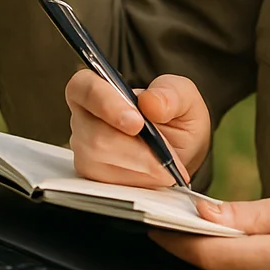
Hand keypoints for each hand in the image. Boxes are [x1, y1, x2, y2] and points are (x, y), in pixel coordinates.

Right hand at [65, 71, 211, 187]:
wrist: (181, 148)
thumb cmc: (175, 116)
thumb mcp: (185, 97)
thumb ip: (171, 94)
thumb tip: (150, 102)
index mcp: (98, 86)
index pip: (84, 88)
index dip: (106, 104)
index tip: (137, 123)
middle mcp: (85, 117)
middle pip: (94, 134)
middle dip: (134, 149)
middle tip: (166, 155)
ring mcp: (85, 149)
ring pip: (100, 162)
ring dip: (139, 167)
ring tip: (165, 166)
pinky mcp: (92, 176)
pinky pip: (108, 183)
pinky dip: (137, 181)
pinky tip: (154, 176)